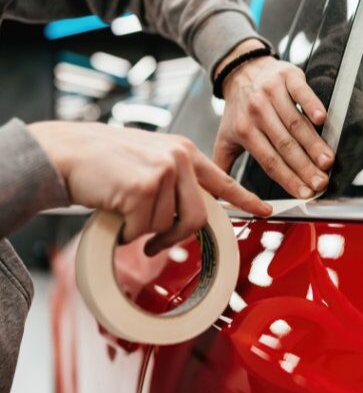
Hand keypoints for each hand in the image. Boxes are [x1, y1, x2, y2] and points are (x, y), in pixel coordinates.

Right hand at [29, 121, 271, 254]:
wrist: (67, 152)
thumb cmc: (105, 160)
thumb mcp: (150, 160)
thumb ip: (176, 181)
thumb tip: (191, 215)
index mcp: (184, 151)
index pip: (223, 179)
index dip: (246, 199)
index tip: (266, 210)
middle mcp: (179, 157)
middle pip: (197, 218)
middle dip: (173, 237)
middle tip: (152, 242)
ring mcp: (163, 170)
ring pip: (166, 226)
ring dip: (142, 229)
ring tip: (123, 208)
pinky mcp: (143, 187)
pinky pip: (142, 229)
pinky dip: (124, 230)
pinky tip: (113, 209)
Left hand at [213, 39, 333, 198]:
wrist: (242, 70)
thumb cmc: (239, 109)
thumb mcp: (226, 137)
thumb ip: (224, 166)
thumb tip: (219, 198)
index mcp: (244, 130)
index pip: (269, 160)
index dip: (288, 178)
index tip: (305, 193)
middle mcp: (257, 111)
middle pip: (285, 144)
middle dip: (305, 166)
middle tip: (321, 182)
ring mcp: (272, 92)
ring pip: (296, 123)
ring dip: (313, 143)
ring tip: (327, 161)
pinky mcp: (286, 76)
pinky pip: (301, 92)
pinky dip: (312, 105)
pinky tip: (322, 120)